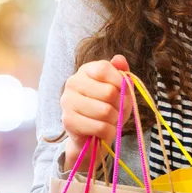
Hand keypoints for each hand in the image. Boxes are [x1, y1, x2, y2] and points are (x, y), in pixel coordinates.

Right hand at [59, 55, 131, 170]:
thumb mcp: (119, 89)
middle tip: (117, 109)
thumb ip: (121, 72)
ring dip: (115, 119)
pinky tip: (104, 130)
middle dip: (120, 105)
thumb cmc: (108, 106)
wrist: (93, 133)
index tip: (123, 91)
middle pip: (108, 92)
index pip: (104, 69)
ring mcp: (68, 101)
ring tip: (110, 120)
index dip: (119, 81)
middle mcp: (73, 82)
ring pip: (105, 111)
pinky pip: (100, 127)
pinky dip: (109, 131)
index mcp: (86, 70)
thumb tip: (120, 59)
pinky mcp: (68, 121)